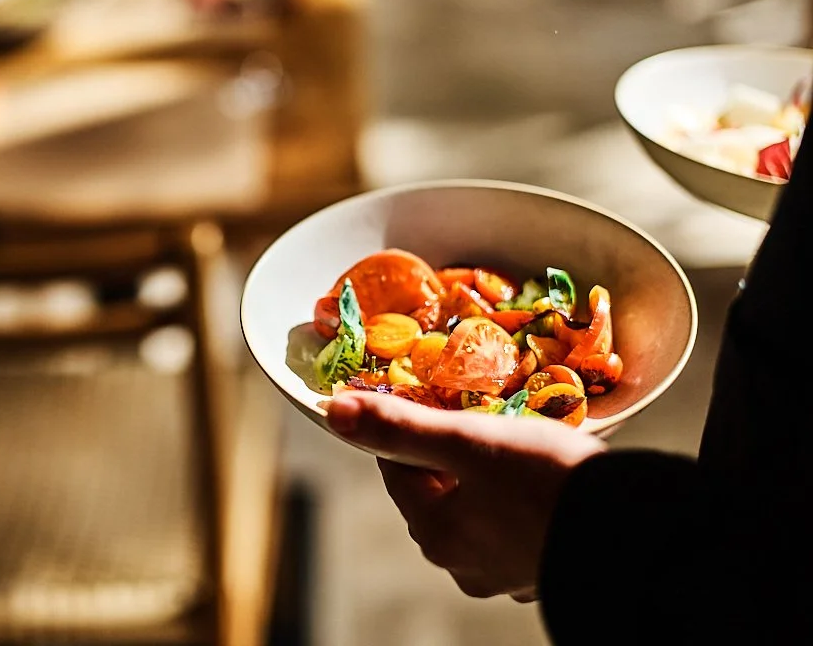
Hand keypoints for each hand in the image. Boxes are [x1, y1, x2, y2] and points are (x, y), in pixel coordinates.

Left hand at [326, 390, 606, 599]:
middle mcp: (462, 562)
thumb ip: (402, 427)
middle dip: (448, 452)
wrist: (635, 532)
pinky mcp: (543, 566)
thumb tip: (335, 412)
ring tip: (510, 440)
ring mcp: (505, 570)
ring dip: (485, 475)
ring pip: (476, 508)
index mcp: (436, 533)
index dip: (407, 428)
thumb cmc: (548, 483)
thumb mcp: (470, 442)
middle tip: (473, 415)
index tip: (426, 398)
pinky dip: (518, 497)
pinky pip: (515, 522)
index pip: (398, 470)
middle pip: (436, 491)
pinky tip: (540, 478)